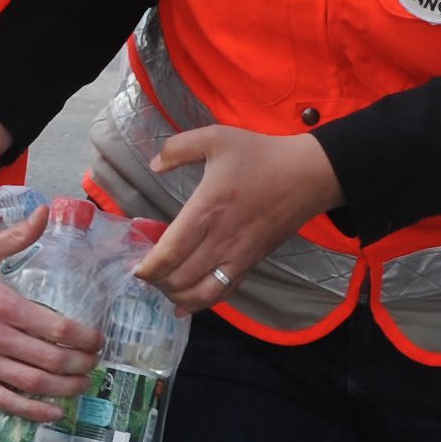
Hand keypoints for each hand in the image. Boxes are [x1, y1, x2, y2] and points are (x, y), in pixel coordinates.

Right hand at [0, 208, 101, 418]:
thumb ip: (18, 236)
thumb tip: (46, 211)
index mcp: (3, 305)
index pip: (58, 328)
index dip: (86, 338)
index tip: (97, 340)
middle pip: (52, 359)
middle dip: (81, 364)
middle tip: (94, 363)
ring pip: (33, 383)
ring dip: (65, 388)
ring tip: (82, 385)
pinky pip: (6, 401)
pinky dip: (33, 411)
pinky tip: (54, 412)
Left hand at [134, 125, 341, 311]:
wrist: (307, 176)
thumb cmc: (260, 156)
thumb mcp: (216, 137)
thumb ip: (178, 148)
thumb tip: (153, 165)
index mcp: (207, 210)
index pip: (169, 253)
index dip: (146, 267)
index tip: (133, 265)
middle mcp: (221, 240)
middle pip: (179, 279)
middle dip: (155, 281)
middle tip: (144, 271)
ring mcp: (238, 257)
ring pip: (201, 295)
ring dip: (176, 296)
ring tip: (162, 284)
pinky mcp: (251, 264)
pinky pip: (223, 294)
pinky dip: (200, 303)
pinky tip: (184, 302)